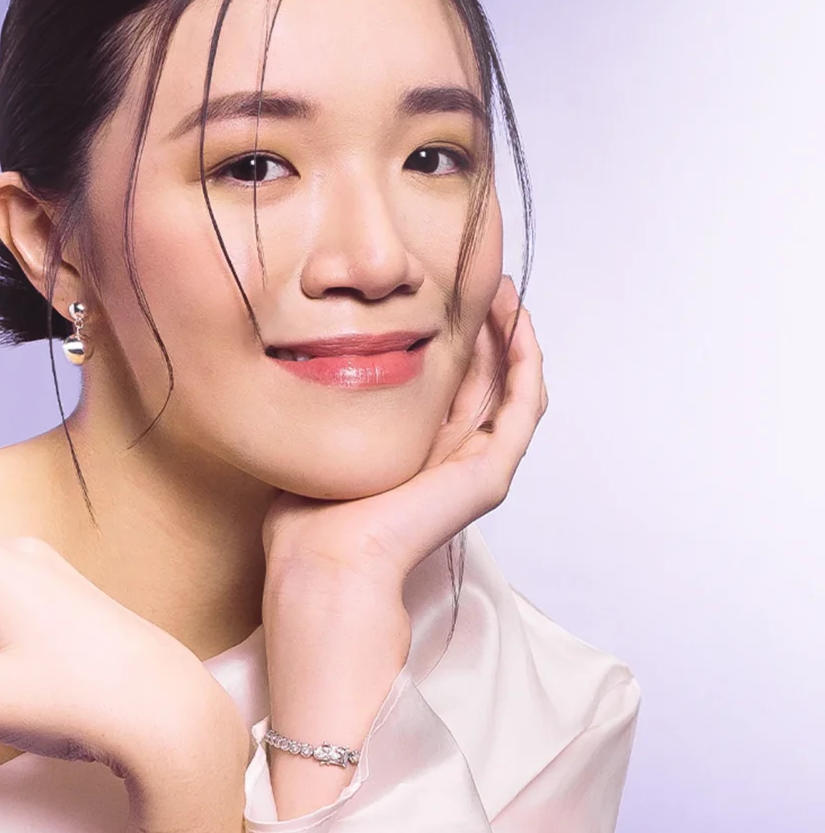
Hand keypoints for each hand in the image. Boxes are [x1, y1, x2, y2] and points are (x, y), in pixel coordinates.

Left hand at [262, 277, 546, 602]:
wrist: (322, 557)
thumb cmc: (307, 518)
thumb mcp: (321, 441)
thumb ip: (331, 407)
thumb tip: (310, 357)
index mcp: (414, 453)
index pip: (447, 384)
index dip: (453, 337)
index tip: (443, 292)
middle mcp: (449, 459)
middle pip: (484, 378)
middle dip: (487, 326)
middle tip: (482, 274)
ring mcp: (475, 467)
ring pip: (510, 387)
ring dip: (513, 336)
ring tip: (504, 289)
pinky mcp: (489, 474)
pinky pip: (522, 407)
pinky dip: (525, 362)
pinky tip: (517, 323)